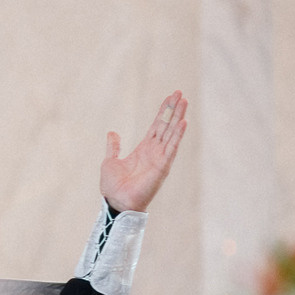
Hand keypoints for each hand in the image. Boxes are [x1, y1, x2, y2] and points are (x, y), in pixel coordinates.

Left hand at [100, 91, 188, 213]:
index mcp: (143, 149)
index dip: (163, 112)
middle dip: (173, 109)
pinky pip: (172, 147)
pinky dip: (177, 134)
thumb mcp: (110, 161)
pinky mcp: (163, 165)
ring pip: (171, 132)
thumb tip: (112, 132)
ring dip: (178, 116)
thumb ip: (114, 147)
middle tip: (180, 93)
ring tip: (184, 101)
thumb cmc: (114, 186)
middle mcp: (154, 151)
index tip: (170, 97)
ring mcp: (160, 157)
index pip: (157, 126)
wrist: (117, 202)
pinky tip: (183, 122)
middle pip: (166, 125)